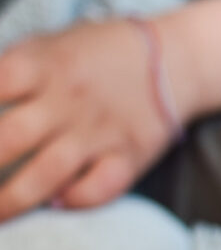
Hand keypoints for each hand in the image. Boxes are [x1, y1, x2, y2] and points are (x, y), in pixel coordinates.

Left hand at [0, 19, 185, 219]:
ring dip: (10, 201)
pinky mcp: (128, 155)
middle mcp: (67, 99)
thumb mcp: (48, 44)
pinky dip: (76, 199)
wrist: (176, 57)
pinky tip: (57, 205)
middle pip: (8, 138)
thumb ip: (8, 69)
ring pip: (47, 173)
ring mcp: (98, 131)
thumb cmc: (100, 52)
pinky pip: (99, 186)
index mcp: (42, 65)